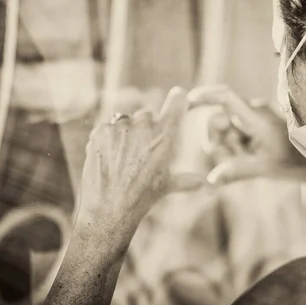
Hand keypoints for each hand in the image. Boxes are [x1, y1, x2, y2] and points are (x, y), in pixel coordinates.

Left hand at [78, 87, 203, 232]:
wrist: (110, 208)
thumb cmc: (143, 198)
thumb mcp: (167, 187)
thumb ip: (187, 180)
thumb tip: (205, 183)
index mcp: (165, 136)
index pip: (177, 102)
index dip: (178, 98)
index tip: (178, 96)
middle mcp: (144, 126)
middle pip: (147, 114)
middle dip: (146, 126)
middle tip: (142, 148)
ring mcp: (120, 128)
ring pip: (125, 120)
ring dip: (126, 132)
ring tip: (124, 156)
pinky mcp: (101, 132)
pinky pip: (107, 128)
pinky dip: (108, 138)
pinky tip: (109, 157)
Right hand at [188, 85, 305, 184]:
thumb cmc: (294, 163)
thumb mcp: (264, 168)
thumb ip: (236, 171)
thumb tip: (210, 180)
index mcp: (256, 116)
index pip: (225, 97)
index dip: (204, 96)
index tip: (187, 101)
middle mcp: (252, 111)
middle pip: (216, 120)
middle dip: (216, 140)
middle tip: (230, 158)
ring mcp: (253, 117)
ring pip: (223, 130)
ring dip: (228, 147)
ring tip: (247, 159)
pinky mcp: (253, 125)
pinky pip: (232, 133)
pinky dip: (234, 147)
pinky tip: (248, 158)